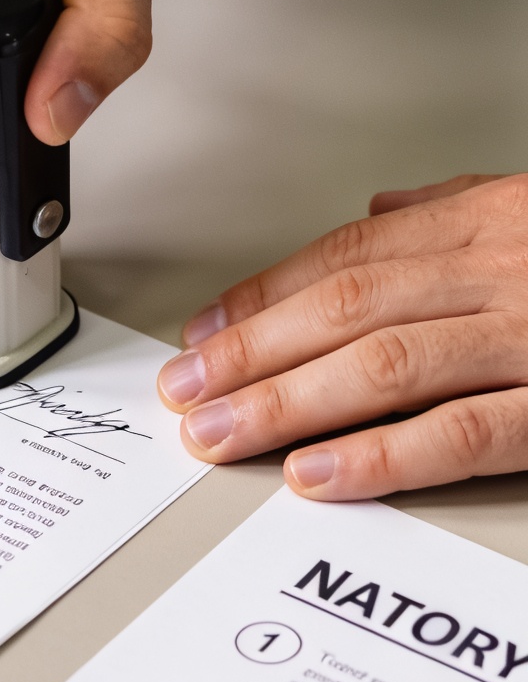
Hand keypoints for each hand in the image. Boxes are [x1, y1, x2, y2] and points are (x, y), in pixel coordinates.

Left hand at [157, 174, 527, 497]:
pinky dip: (378, 455)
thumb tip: (386, 210)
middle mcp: (504, 273)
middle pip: (347, 308)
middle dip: (251, 352)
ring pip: (385, 365)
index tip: (201, 334)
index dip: (263, 297)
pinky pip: (462, 433)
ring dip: (286, 403)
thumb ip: (461, 216)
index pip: (351, 256)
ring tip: (220, 433)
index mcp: (494, 225)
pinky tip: (313, 472)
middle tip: (185, 390)